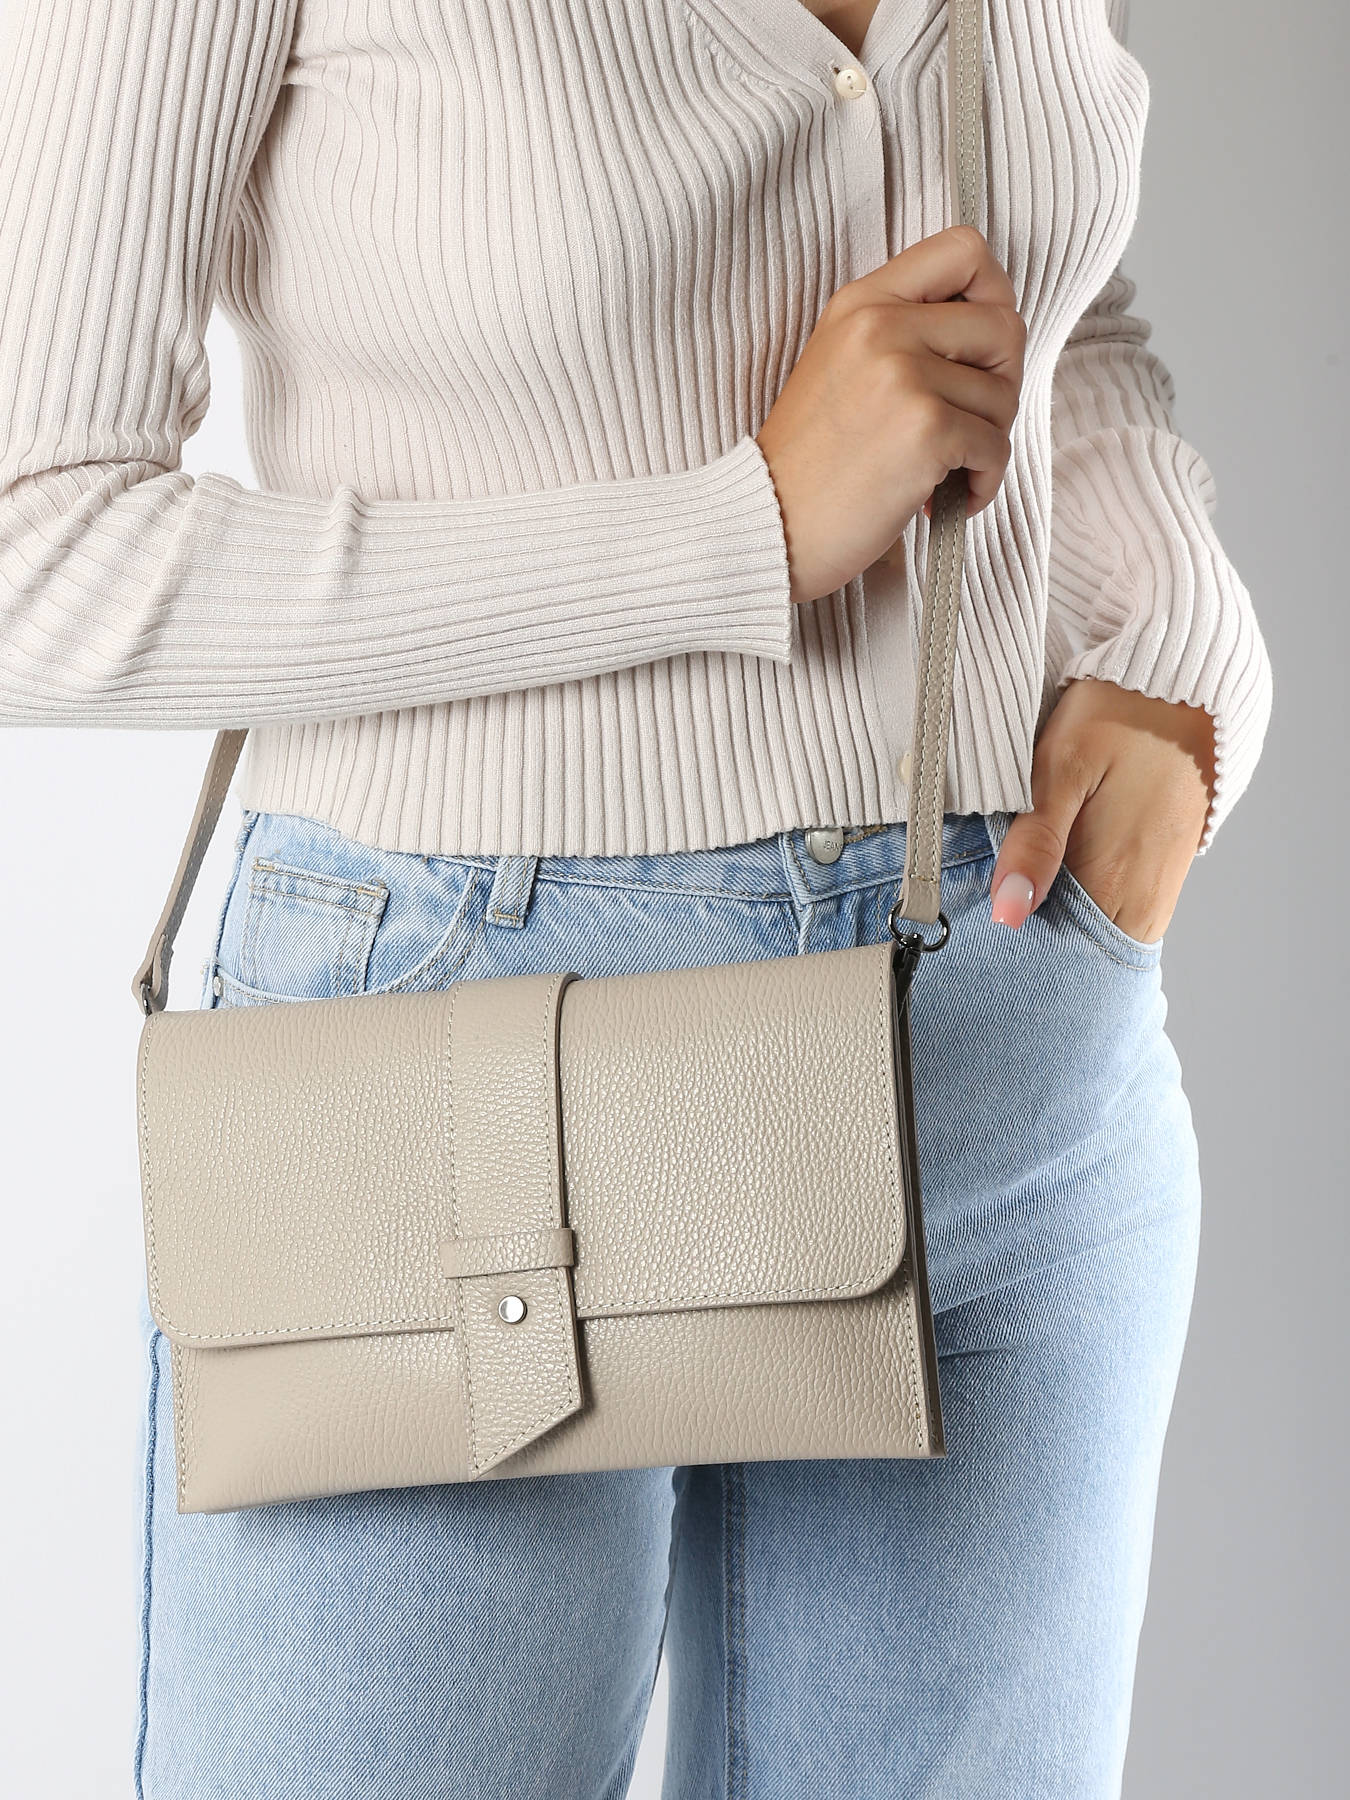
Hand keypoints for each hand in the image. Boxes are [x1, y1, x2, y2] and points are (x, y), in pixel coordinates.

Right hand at [755, 225, 1025, 606]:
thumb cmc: (810, 463)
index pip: (964, 250)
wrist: (768, 524)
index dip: (995, 294)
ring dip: (987, 442)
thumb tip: (987, 332)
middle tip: (970, 422)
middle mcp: (882, 327)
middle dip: (1002, 383)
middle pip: (1003, 325)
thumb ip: (901, 333)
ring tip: (944, 469)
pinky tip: (944, 499)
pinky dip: (982, 482)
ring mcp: (904, 376)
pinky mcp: (924, 429)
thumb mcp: (840, 365)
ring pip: (1002, 396)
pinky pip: (995, 447)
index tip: (982, 347)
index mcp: (861, 303)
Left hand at [989, 679, 1216, 943]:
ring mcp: (1163, 877)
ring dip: (1067, 921)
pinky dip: (1090, 900)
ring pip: (1107, 929)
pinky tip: (1061, 876)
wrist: (1186, 681)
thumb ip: (1034, 843)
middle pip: (1088, 950)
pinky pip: (1126, 903)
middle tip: (1001, 918)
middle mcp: (1148, 891)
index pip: (1068, 952)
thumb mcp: (1061, 768)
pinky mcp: (1169, 859)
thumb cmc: (1119, 714)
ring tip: (1028, 897)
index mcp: (1118, 876)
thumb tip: (1007, 912)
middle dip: (1043, 944)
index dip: (1025, 954)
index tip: (989, 940)